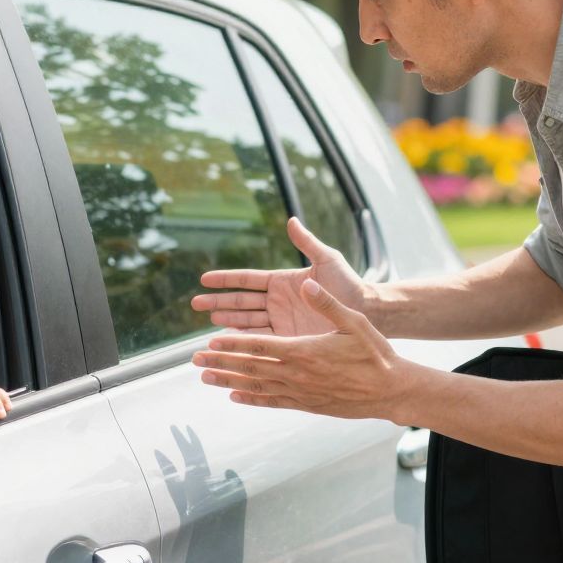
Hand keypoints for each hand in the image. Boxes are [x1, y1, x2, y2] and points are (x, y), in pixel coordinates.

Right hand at [190, 217, 368, 336]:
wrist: (366, 311)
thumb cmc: (349, 283)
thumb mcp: (327, 259)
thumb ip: (306, 242)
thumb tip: (291, 220)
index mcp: (282, 281)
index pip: (247, 280)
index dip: (225, 280)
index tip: (204, 279)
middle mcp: (277, 301)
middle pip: (240, 301)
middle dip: (218, 302)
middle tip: (195, 304)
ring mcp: (281, 320)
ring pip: (246, 321)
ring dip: (226, 320)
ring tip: (207, 321)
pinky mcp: (288, 338)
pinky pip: (261, 339)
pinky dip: (244, 341)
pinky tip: (227, 342)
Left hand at [192, 278, 414, 422]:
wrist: (392, 390)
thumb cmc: (375, 353)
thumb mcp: (353, 321)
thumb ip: (326, 304)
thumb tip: (305, 284)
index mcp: (304, 351)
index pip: (258, 346)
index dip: (231, 344)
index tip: (209, 342)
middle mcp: (297, 374)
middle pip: (250, 367)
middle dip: (220, 363)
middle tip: (194, 361)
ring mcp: (300, 392)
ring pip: (256, 386)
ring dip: (228, 381)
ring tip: (206, 379)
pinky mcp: (307, 404)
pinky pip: (272, 402)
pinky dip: (252, 399)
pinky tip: (236, 397)